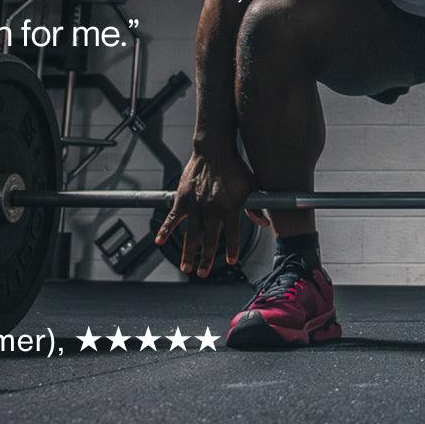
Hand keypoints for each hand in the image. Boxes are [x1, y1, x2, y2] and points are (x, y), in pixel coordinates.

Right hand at [154, 151, 269, 277]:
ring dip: (189, 253)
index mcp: (230, 207)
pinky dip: (165, 230)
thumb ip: (256, 206)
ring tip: (187, 268)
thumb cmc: (233, 166)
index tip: (231, 261)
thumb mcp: (250, 186)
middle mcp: (212, 208)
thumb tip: (264, 223)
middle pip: (209, 240)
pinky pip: (173, 218)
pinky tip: (159, 241)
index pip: (232, 235)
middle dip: (207, 259)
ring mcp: (196, 205)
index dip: (232, 249)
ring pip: (191, 234)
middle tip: (204, 273)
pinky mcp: (183, 198)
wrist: (214, 150)